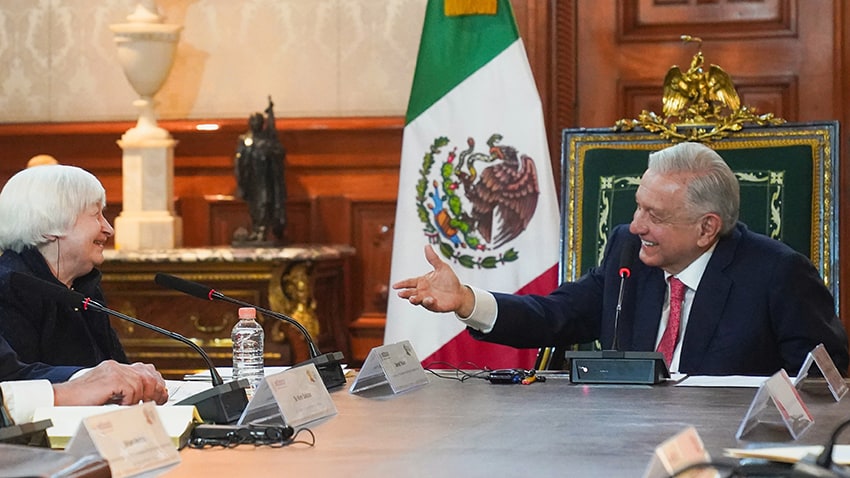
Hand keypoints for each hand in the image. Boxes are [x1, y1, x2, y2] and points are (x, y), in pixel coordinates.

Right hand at [52, 360, 167, 406]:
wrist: (61, 400)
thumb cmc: (80, 401)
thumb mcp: (107, 395)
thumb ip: (124, 392)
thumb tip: (145, 400)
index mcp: (115, 368)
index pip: (144, 370)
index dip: (155, 382)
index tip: (161, 395)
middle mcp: (116, 367)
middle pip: (147, 374)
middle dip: (155, 390)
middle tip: (156, 402)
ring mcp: (113, 371)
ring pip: (141, 383)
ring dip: (141, 397)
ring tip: (134, 406)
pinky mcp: (111, 379)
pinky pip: (131, 389)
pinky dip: (130, 400)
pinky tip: (122, 406)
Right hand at [392, 245, 475, 316]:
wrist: (460, 293)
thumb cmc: (449, 280)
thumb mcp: (442, 267)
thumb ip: (433, 258)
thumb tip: (427, 246)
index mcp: (422, 282)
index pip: (409, 282)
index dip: (402, 284)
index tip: (395, 286)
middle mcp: (422, 291)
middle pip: (411, 292)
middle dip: (406, 293)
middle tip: (400, 293)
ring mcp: (427, 299)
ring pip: (418, 300)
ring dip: (414, 299)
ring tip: (412, 298)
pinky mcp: (434, 306)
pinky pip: (430, 305)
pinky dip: (428, 302)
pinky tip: (430, 299)